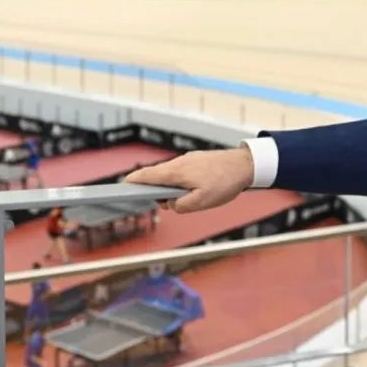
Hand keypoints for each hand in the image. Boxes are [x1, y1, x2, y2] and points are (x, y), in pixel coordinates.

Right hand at [125, 148, 254, 213]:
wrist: (244, 165)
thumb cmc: (224, 183)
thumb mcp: (201, 202)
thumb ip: (181, 206)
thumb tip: (171, 205)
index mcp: (176, 173)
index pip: (148, 176)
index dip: (133, 181)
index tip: (122, 185)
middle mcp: (179, 163)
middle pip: (156, 174)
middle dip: (150, 187)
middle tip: (148, 199)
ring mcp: (188, 160)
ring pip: (169, 174)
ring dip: (167, 186)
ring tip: (171, 200)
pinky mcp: (196, 161)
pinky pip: (180, 171)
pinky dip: (176, 181)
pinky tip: (184, 191)